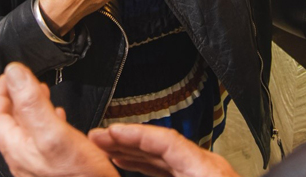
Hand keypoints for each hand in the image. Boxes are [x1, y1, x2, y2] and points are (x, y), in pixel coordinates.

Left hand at [0, 63, 118, 176]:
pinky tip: (61, 121)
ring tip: (42, 93)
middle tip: (26, 79)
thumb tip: (14, 72)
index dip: (1, 90)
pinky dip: (49, 123)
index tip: (10, 72)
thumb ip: (32, 104)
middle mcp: (24, 158)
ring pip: (27, 131)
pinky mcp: (54, 169)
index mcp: (18, 148)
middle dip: (16, 96)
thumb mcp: (54, 134)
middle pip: (10, 123)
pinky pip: (44, 141)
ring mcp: (38, 165)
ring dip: (32, 108)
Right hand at [89, 123, 238, 176]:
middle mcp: (206, 169)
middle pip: (161, 146)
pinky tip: (131, 169)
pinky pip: (169, 171)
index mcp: (206, 170)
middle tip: (99, 139)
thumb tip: (130, 169)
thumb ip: (163, 175)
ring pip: (164, 158)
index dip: (134, 135)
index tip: (110, 133)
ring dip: (135, 154)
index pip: (165, 141)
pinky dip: (147, 168)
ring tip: (108, 152)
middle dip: (128, 142)